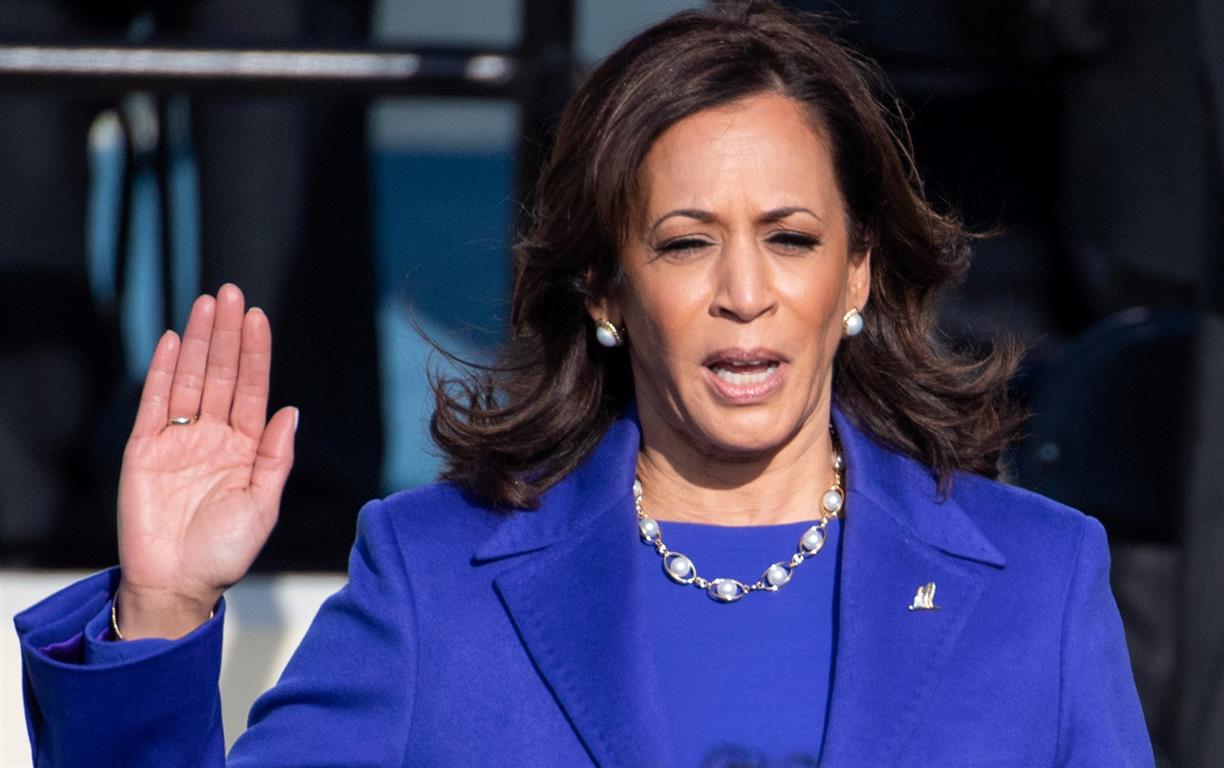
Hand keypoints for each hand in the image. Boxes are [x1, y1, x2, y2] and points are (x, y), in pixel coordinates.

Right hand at [115, 284, 297, 638]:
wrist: (177, 584)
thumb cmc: (225, 551)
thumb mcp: (262, 504)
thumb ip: (275, 457)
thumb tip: (292, 410)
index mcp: (245, 447)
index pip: (252, 389)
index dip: (255, 353)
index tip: (258, 317)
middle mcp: (213, 437)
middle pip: (221, 375)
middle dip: (226, 334)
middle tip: (230, 292)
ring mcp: (178, 440)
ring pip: (190, 380)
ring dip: (198, 342)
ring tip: (205, 304)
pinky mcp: (144, 450)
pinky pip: (155, 404)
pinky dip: (163, 372)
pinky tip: (174, 341)